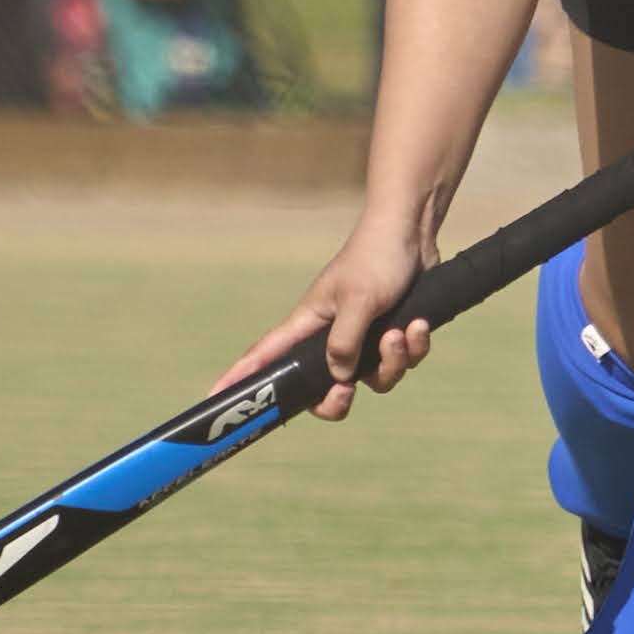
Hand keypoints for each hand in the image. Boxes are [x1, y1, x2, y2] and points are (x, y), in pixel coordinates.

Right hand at [213, 215, 432, 422]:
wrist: (414, 233)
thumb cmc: (376, 257)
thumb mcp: (358, 300)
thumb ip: (345, 342)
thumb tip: (338, 378)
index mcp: (308, 324)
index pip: (265, 355)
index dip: (240, 378)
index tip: (214, 399)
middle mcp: (331, 336)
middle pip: (324, 391)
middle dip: (339, 400)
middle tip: (348, 391)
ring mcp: (363, 339)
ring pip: (372, 380)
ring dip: (391, 362)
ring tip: (401, 332)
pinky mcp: (391, 335)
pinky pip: (401, 362)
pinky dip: (413, 347)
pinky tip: (419, 325)